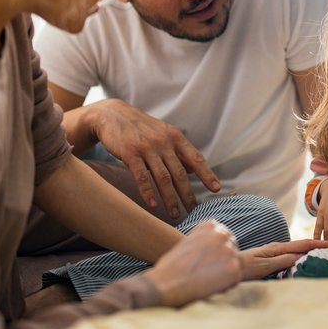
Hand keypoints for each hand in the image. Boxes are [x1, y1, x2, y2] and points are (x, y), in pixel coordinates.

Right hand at [88, 99, 220, 217]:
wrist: (111, 114)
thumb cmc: (140, 128)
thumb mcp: (163, 134)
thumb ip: (178, 152)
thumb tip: (194, 170)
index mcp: (175, 137)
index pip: (195, 158)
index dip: (207, 174)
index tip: (216, 189)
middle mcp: (163, 142)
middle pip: (180, 172)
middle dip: (187, 193)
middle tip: (194, 210)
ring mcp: (146, 147)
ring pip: (162, 177)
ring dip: (170, 198)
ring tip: (175, 214)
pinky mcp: (129, 153)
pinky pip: (141, 176)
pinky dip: (148, 192)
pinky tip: (153, 205)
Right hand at [144, 221, 240, 306]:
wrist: (166, 284)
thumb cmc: (170, 268)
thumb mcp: (187, 244)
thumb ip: (205, 243)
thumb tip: (214, 252)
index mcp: (210, 225)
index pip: (224, 237)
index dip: (217, 252)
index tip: (207, 261)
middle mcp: (222, 234)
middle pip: (232, 249)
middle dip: (224, 261)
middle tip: (207, 273)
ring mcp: (229, 251)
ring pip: (235, 264)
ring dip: (225, 274)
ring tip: (205, 281)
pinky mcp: (234, 269)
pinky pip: (235, 279)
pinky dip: (226, 286)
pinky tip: (209, 288)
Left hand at [238, 239, 327, 279]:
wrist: (230, 267)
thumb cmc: (245, 268)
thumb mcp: (265, 266)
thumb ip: (282, 260)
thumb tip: (300, 257)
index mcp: (279, 248)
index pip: (306, 244)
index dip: (323, 244)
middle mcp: (279, 248)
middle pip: (305, 246)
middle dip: (323, 245)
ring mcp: (277, 253)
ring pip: (300, 251)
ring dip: (314, 251)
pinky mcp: (274, 260)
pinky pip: (293, 257)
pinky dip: (304, 257)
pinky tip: (308, 262)